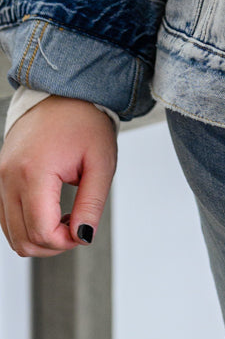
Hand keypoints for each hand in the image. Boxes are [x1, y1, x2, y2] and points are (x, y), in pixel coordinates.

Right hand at [0, 96, 116, 256]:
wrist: (64, 93)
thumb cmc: (84, 121)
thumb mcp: (101, 162)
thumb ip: (92, 203)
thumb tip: (83, 236)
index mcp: (34, 172)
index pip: (41, 232)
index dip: (65, 242)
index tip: (83, 231)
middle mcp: (9, 177)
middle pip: (22, 240)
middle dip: (53, 244)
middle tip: (77, 227)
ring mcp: (0, 178)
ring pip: (11, 234)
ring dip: (39, 237)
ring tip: (65, 218)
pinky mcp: (0, 179)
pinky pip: (6, 218)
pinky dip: (26, 225)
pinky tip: (49, 213)